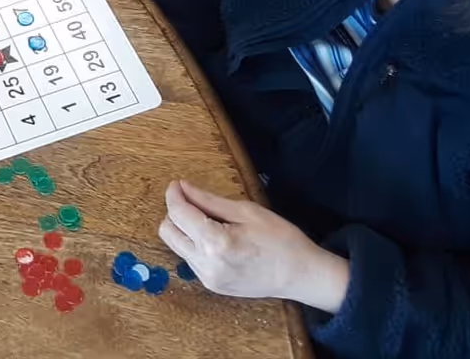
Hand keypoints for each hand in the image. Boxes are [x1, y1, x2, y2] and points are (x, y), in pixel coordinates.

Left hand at [158, 180, 349, 311]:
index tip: (177, 184)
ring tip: (212, 222)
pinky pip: (190, 259)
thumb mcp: (246, 211)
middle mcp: (205, 264)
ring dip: (185, 229)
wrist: (302, 276)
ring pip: (177, 246)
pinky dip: (195, 244)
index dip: (174, 194)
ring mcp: (207, 279)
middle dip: (175, 213)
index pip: (178, 213)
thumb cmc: (281, 240)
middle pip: (168, 231)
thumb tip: (183, 187)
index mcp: (214, 243)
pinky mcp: (212, 286)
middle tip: (195, 202)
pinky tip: (217, 239)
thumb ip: (208, 200)